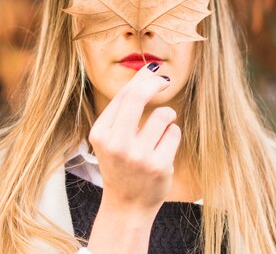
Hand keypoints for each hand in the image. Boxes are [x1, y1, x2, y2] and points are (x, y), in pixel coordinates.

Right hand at [88, 62, 180, 214]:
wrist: (127, 205)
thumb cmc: (122, 163)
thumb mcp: (113, 137)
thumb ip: (125, 106)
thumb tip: (148, 70)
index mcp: (101, 133)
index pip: (123, 95)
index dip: (142, 78)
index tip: (155, 72)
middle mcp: (116, 144)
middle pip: (137, 97)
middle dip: (154, 83)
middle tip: (164, 80)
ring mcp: (138, 156)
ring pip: (162, 114)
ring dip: (167, 116)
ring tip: (162, 129)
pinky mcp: (159, 166)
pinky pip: (174, 132)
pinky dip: (172, 134)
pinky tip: (163, 149)